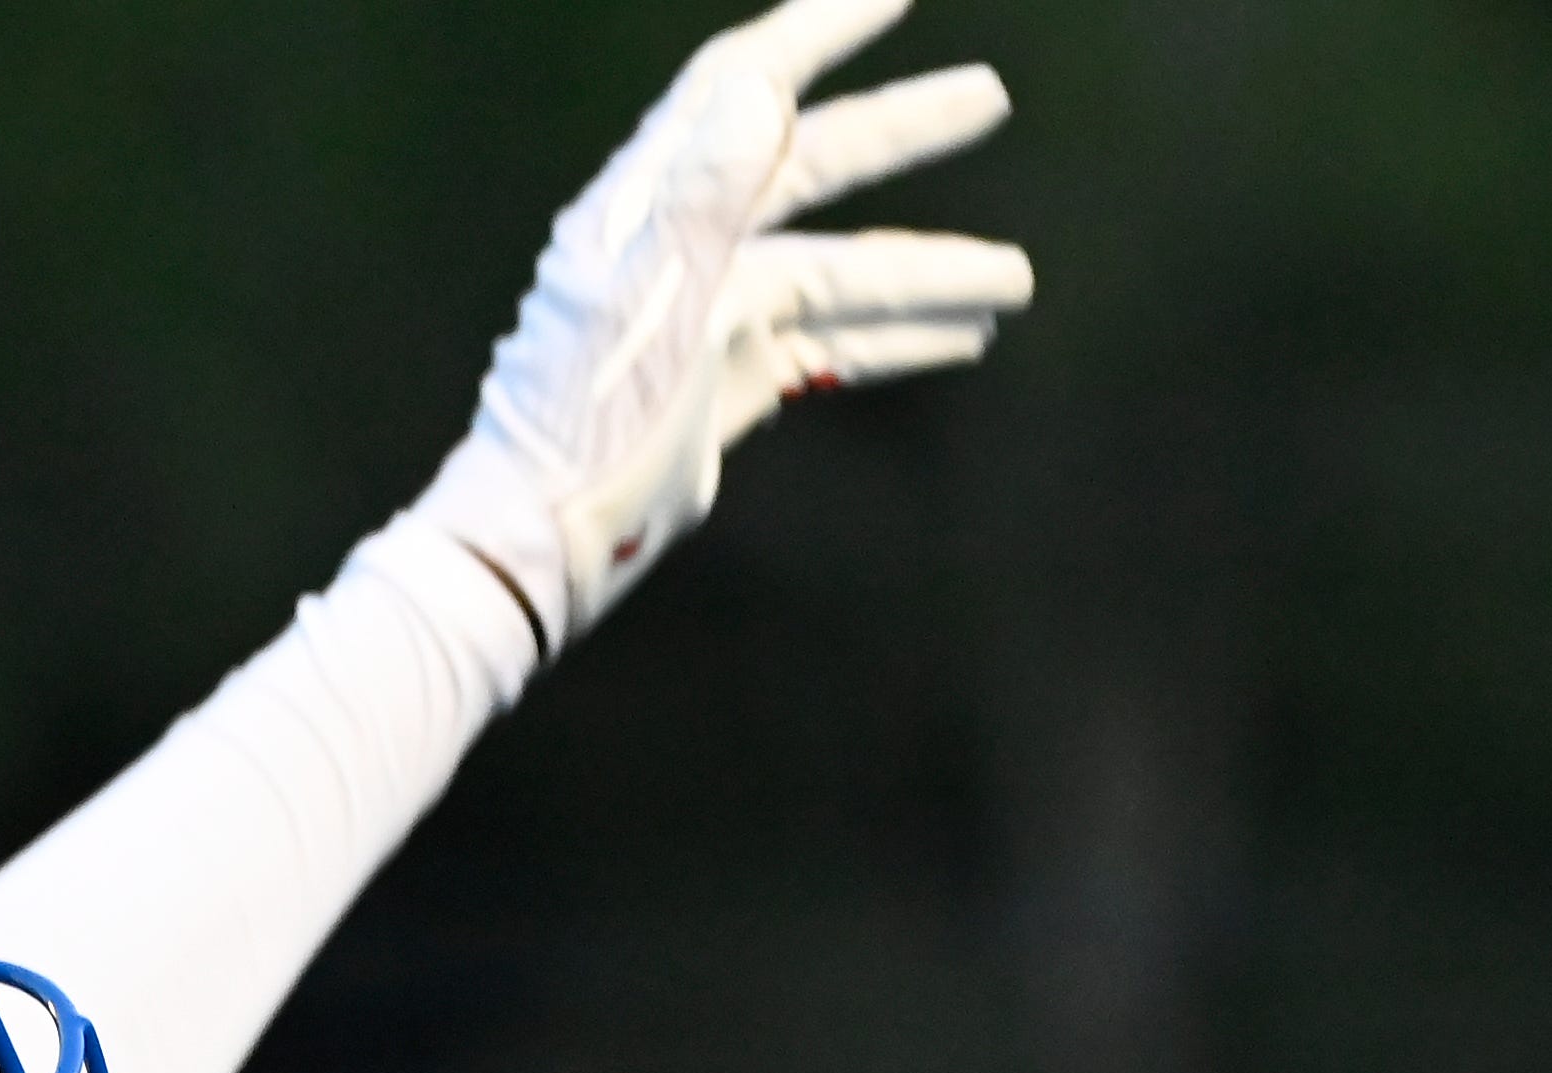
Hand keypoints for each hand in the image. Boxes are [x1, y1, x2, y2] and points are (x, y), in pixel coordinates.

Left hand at [421, 0, 1032, 647]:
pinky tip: (954, 340)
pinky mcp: (722, 385)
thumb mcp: (648, 297)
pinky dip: (889, 340)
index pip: (742, 86)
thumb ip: (705, 190)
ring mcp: (707, 318)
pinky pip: (823, 345)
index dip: (818, 29)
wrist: (538, 542)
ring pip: (836, 272)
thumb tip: (760, 84)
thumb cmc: (578, 426)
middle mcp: (682, 249)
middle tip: (989, 97)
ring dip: (925, 270)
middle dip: (902, 134)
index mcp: (651, 208)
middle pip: (811, 166)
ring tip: (1013, 278)